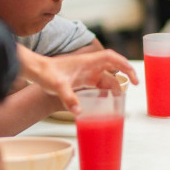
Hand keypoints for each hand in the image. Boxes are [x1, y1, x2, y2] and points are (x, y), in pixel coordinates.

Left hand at [19, 47, 138, 113]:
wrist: (36, 71)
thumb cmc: (47, 73)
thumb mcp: (58, 86)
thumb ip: (69, 98)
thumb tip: (79, 112)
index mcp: (88, 62)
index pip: (112, 58)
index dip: (125, 65)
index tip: (133, 76)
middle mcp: (89, 65)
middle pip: (113, 67)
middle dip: (125, 75)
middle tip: (134, 86)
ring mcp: (86, 72)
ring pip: (106, 77)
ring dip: (113, 86)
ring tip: (118, 99)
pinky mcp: (81, 79)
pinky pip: (97, 84)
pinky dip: (103, 91)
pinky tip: (104, 101)